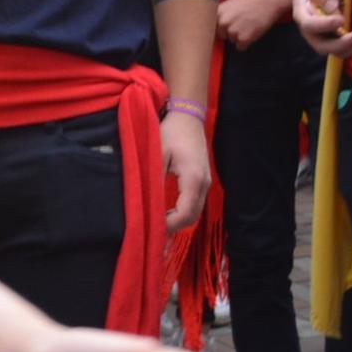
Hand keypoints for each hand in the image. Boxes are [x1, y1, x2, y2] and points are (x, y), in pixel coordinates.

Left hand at [162, 111, 210, 230]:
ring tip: (158, 231)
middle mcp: (204, 184)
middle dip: (173, 228)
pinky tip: (167, 218)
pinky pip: (193, 203)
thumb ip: (154, 181)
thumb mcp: (158, 155)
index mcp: (193, 179)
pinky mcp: (202, 180)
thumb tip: (147, 206)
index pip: (185, 213)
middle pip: (192, 217)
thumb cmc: (171, 132)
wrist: (188, 116)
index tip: (151, 229)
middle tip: (151, 234)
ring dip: (177, 222)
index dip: (169, 225)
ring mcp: (205, 182)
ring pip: (194, 212)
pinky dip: (181, 214)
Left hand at [218, 0, 287, 50]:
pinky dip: (246, 42)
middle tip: (242, 23)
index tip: (222, 29)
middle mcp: (222, 22)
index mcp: (217, 12)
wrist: (269, 0)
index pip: (210, 27)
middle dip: (230, 32)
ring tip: (248, 24)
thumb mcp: (230, 4)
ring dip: (239, 36)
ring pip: (232, 40)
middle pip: (222, 35)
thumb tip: (213, 26)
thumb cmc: (251, 1)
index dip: (219, 28)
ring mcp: (232, 31)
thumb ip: (221, 15)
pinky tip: (252, 31)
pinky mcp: (243, 39)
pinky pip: (240, 47)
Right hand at [292, 0, 351, 57]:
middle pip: (324, 47)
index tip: (341, 20)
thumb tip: (332, 7)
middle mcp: (312, 34)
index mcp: (302, 17)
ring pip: (340, 51)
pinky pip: (350, 47)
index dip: (325, 25)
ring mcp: (325, 40)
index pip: (310, 26)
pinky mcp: (338, 42)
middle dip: (344, 44)